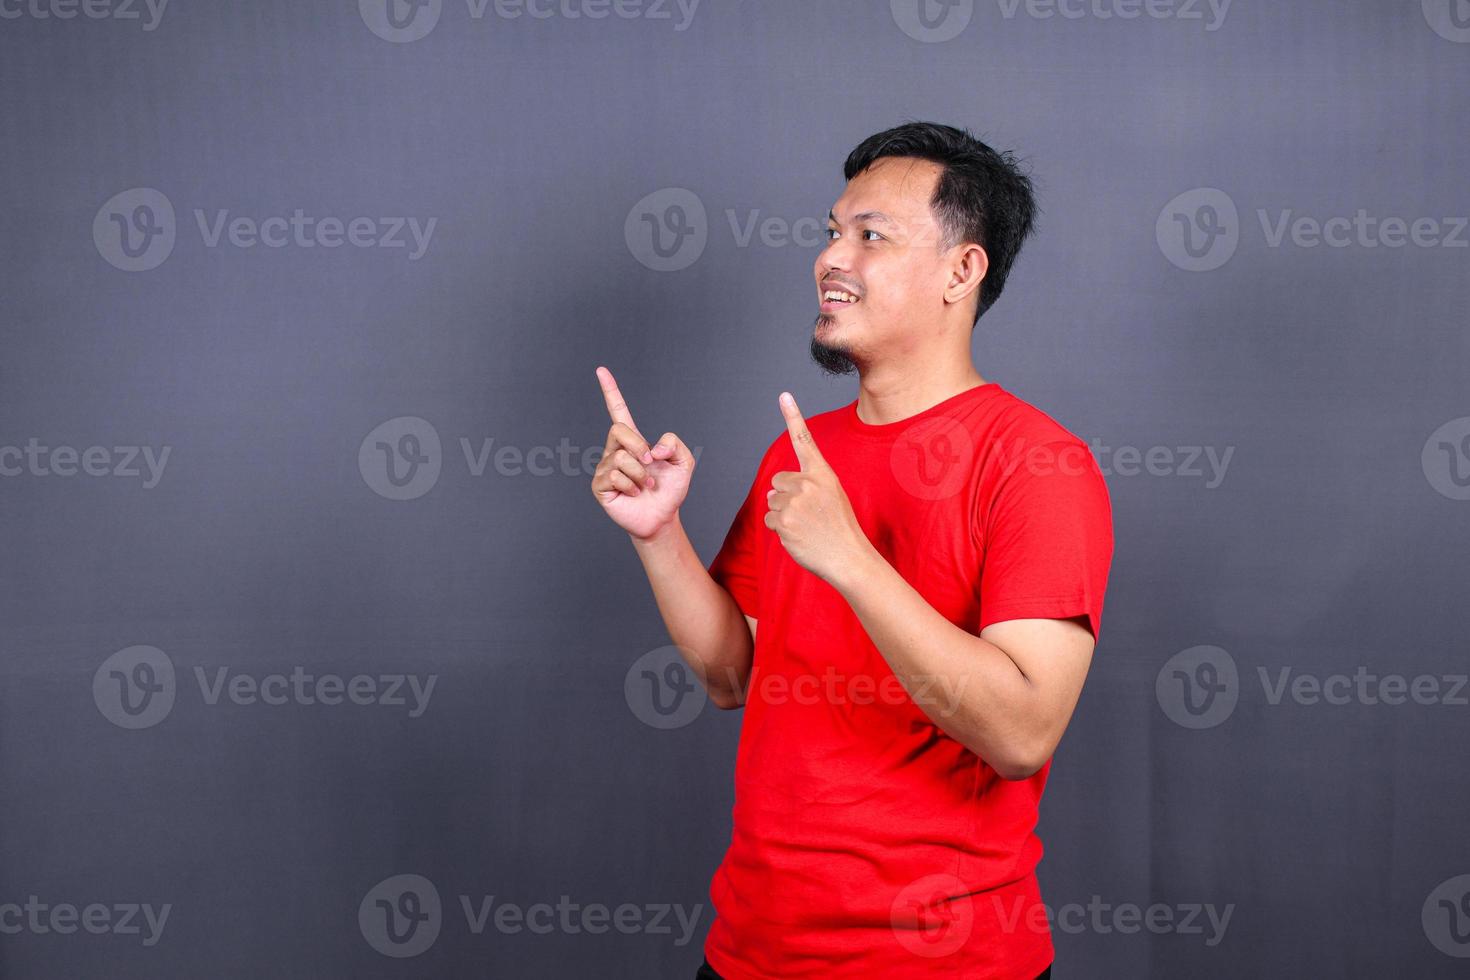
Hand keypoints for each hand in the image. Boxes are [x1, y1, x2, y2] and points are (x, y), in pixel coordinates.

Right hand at [590, 365, 694, 540]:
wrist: (662, 518)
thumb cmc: (670, 491)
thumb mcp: (684, 462)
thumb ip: (674, 444)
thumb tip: (650, 448)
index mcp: (633, 441)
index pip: (618, 411)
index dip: (610, 391)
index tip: (601, 370)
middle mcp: (615, 451)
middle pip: (619, 429)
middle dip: (639, 446)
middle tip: (650, 465)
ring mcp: (606, 467)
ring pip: (621, 457)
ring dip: (640, 474)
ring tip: (644, 486)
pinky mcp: (600, 485)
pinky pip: (614, 475)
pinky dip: (631, 485)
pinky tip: (633, 493)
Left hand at [764, 391, 872, 584]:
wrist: (848, 557)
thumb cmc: (840, 528)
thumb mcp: (832, 496)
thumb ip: (806, 486)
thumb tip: (774, 489)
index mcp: (823, 474)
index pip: (804, 441)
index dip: (793, 416)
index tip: (783, 395)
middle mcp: (808, 483)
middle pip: (778, 481)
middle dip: (785, 496)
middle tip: (807, 514)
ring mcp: (794, 502)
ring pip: (772, 501)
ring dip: (781, 514)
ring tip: (805, 527)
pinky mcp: (783, 520)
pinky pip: (769, 520)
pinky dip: (779, 530)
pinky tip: (799, 536)